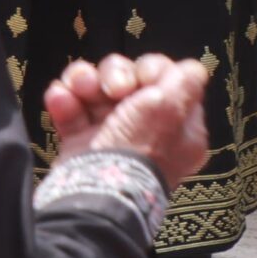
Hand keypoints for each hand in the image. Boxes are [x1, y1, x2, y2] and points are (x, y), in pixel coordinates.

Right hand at [46, 53, 213, 190]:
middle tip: (113, 90)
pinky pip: (69, 103)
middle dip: (114, 74)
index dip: (151, 70)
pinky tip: (61, 101)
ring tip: (79, 91)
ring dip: (83, 81)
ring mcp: (111, 132)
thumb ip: (184, 84)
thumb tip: (195, 69)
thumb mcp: (168, 111)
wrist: (97, 188)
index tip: (144, 79)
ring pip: (94, 86)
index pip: (167, 80)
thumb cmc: (139, 149)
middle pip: (126, 77)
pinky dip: (62, 99)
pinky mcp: (80, 138)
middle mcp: (146, 127)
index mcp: (177, 127)